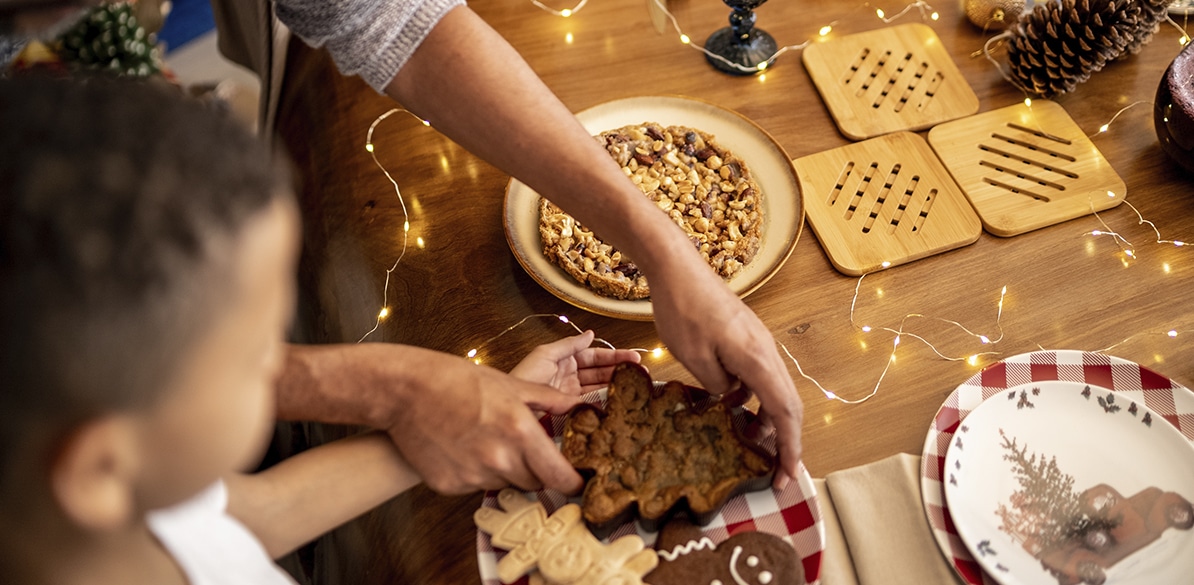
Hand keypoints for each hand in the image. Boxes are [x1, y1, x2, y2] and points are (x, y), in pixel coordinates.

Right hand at [277, 344, 587, 495]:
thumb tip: (579, 405)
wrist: (405, 391)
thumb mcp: (510, 384)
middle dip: (537, 470)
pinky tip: (464, 447)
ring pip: (505, 484)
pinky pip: (476, 486)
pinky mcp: (450, 486)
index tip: (576, 481)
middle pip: (534, 483)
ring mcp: (473, 475)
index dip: (572, 482)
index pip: (560, 476)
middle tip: (524, 449)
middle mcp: (499, 459)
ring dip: (505, 470)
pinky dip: (476, 472)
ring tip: (487, 440)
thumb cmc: (458, 381)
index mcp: (521, 431)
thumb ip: (549, 400)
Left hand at [508, 330, 641, 394]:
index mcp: (564, 360)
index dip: (614, 356)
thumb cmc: (524, 376)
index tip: (633, 357)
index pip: (595, 357)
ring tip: (635, 384)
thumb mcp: (546, 354)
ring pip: (599, 388)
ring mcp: (571, 394)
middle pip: (600, 372)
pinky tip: (618, 399)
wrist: (513, 404)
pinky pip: (592, 403)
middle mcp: (570, 377)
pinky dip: (605, 401)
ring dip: (616, 385)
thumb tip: (590, 334)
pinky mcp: (570, 410)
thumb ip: (570, 345)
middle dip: (620, 370)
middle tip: (640, 371)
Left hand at [646, 260, 803, 490]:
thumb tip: (731, 398)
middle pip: (788, 404)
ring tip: (750, 444)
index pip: (785, 412)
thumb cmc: (682, 308)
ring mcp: (758, 343)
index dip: (789, 448)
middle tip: (776, 472)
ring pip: (774, 390)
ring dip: (768, 419)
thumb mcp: (694, 358)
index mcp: (757, 358)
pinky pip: (759, 376)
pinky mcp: (746, 338)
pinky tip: (731, 408)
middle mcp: (766, 351)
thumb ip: (718, 386)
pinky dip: (753, 398)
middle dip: (785, 441)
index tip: (786, 475)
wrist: (677, 267)